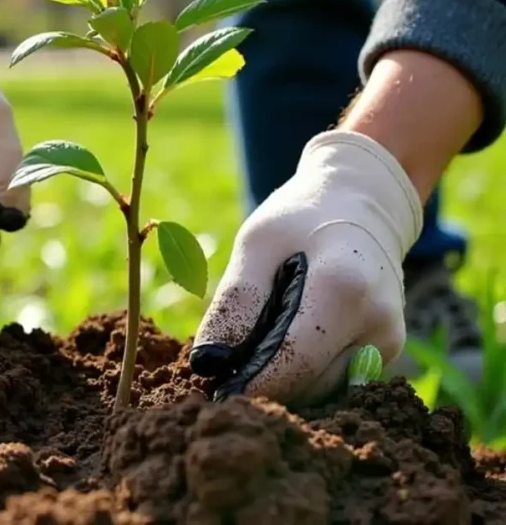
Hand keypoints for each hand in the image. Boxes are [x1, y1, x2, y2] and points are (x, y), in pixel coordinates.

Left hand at [190, 130, 423, 405]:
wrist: (363, 205)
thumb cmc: (301, 219)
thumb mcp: (257, 245)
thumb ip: (236, 302)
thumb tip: (210, 363)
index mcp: (345, 289)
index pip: (293, 362)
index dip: (250, 385)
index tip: (214, 392)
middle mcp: (378, 324)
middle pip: (307, 384)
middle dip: (262, 384)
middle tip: (225, 371)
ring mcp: (387, 343)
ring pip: (320, 390)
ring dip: (283, 381)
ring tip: (257, 344)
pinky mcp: (385, 353)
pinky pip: (333, 380)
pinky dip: (303, 374)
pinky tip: (283, 343)